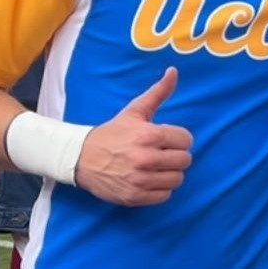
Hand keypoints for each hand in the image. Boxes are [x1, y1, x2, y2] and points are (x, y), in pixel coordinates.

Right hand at [75, 67, 192, 205]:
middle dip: (176, 156)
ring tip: (156, 167)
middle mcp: (146, 158)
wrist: (81, 158)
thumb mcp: (134, 111)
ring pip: (177, 179)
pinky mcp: (135, 197)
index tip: (167, 140)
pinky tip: (149, 179)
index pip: (186, 140)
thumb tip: (174, 71)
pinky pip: (164, 196)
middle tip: (162, 154)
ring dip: (169, 173)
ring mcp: (140, 180)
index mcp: (148, 135)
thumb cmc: (112, 134)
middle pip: (184, 161)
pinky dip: (160, 189)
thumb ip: (157, 93)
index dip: (178, 139)